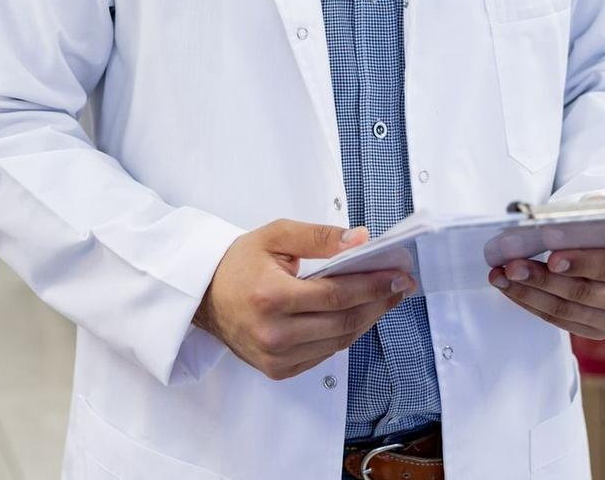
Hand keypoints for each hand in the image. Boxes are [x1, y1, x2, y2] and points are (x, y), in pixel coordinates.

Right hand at [193, 220, 415, 380]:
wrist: (204, 296)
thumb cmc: (238, 263)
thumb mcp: (276, 236)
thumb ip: (319, 237)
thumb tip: (360, 239)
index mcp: (271, 297)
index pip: (336, 295)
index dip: (372, 286)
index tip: (398, 275)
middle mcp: (274, 333)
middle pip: (343, 322)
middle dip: (377, 302)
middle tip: (400, 286)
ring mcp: (276, 357)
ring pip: (339, 342)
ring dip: (365, 320)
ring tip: (382, 299)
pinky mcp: (278, 369)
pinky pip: (324, 355)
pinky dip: (344, 335)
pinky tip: (355, 316)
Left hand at [488, 242, 604, 339]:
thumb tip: (584, 208)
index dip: (580, 262)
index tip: (552, 257)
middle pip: (582, 291)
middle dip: (542, 278)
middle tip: (513, 266)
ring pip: (566, 310)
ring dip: (528, 293)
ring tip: (502, 276)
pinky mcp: (597, 331)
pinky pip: (559, 321)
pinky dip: (531, 304)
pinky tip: (511, 289)